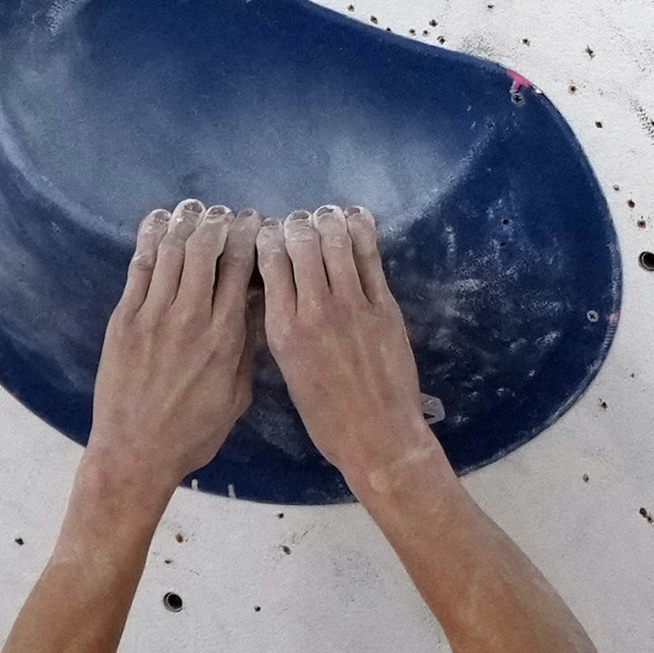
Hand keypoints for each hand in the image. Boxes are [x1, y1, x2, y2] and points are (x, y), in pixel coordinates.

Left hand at [78, 201, 262, 503]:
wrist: (134, 455)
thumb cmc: (193, 432)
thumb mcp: (237, 394)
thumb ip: (248, 344)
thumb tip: (259, 300)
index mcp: (224, 335)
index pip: (240, 266)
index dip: (249, 235)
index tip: (255, 222)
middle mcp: (190, 317)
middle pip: (205, 247)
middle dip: (219, 222)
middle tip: (225, 214)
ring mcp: (152, 316)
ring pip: (171, 250)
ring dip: (185, 223)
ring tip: (195, 210)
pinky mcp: (124, 321)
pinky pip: (139, 269)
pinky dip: (150, 240)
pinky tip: (159, 223)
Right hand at [253, 205, 450, 502]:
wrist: (375, 435)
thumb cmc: (325, 416)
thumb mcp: (289, 370)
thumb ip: (284, 327)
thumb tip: (279, 290)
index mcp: (283, 330)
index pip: (270, 263)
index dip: (268, 239)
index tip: (270, 232)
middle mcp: (314, 310)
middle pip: (302, 243)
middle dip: (297, 225)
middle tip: (299, 223)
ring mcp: (353, 304)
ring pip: (336, 241)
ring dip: (329, 221)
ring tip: (326, 217)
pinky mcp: (385, 305)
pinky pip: (370, 256)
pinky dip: (361, 231)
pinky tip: (356, 219)